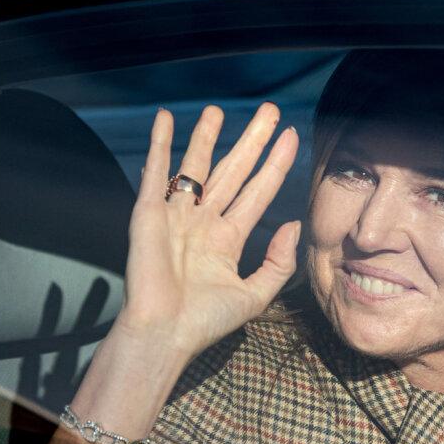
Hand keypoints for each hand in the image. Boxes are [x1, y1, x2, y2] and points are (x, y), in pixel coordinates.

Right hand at [115, 102, 300, 357]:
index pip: (258, 191)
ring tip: (220, 108)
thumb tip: (294, 224)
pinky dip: (160, 144)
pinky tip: (166, 118)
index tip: (292, 137)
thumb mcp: (255, 295)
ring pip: (197, 165)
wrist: (163, 334)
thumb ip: (278, 262)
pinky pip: (156, 172)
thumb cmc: (205, 322)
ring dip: (207, 136)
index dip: (276, 164)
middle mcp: (203, 222)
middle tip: (270, 110)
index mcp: (228, 239)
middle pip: (233, 170)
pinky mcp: (149, 213)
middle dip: (252, 140)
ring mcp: (176, 215)